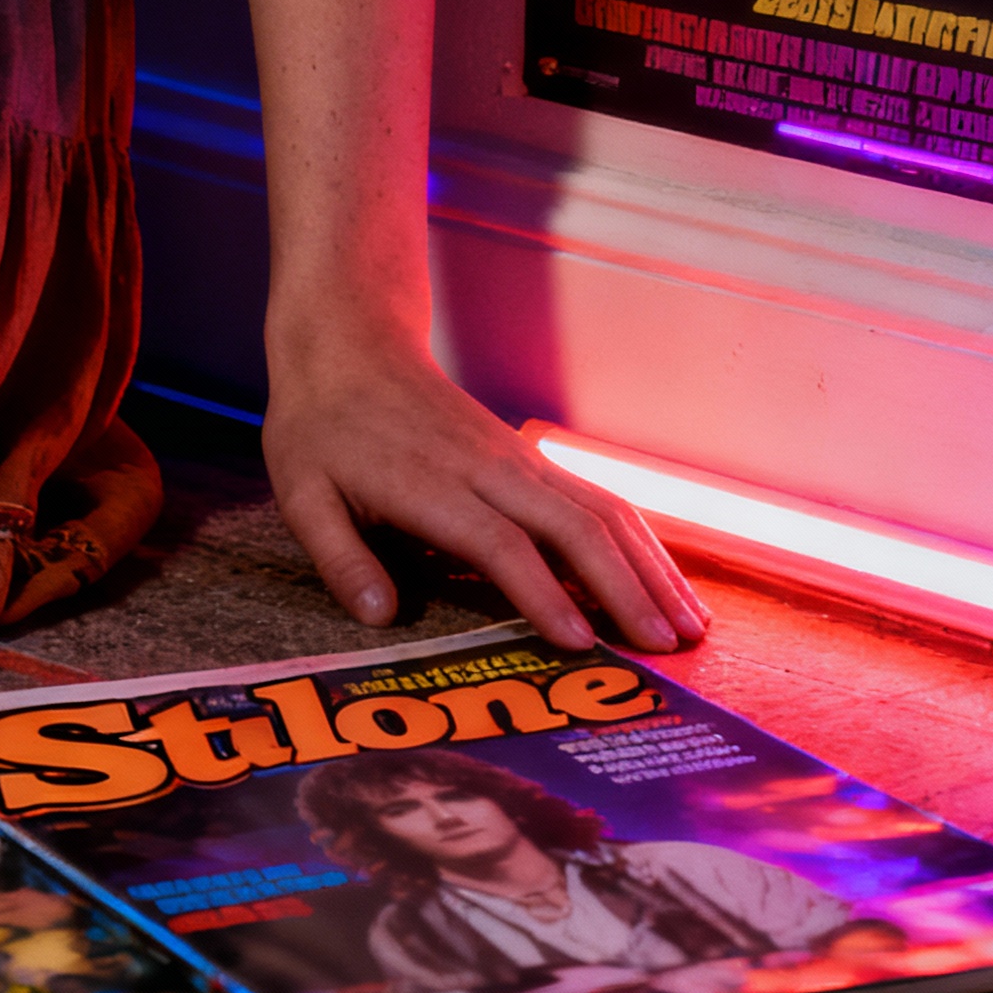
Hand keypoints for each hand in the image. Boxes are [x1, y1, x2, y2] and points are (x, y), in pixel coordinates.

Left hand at [262, 303, 706, 657]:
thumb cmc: (323, 426)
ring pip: (601, 508)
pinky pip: (598, 497)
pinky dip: (640, 541)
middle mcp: (489, 470)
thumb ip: (338, 556)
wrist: (351, 341)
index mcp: (432, 485)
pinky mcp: (529, 458)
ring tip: (691, 626)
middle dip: (626, 588)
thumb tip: (378, 617)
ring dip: (650, 565)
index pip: (499, 544)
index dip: (542, 594)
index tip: (580, 643)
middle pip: (574, 526)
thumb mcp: (301, 490)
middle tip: (667, 650)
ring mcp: (517, 460)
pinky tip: (665, 581)